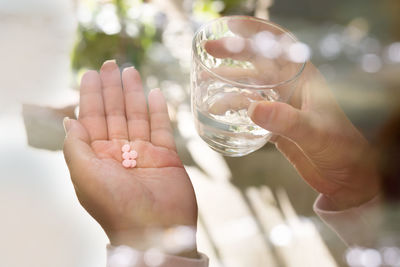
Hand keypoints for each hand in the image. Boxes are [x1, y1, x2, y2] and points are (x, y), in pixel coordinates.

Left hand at [63, 60, 197, 255]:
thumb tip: (68, 120)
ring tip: (131, 71)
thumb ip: (75, 145)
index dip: (90, 95)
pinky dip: (158, 110)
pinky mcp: (166, 156)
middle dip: (112, 89)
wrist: (154, 230)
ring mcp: (143, 153)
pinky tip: (154, 93)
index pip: (91, 119)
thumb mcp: (84, 175)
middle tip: (111, 63)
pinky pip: (161, 128)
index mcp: (97, 157)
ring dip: (133, 94)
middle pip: (114, 113)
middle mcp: (119, 153)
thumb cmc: (115, 205)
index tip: (91, 73)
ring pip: (137, 116)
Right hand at [205, 20, 380, 209]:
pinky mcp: (275, 124)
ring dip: (228, 82)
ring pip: (250, 86)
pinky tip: (219, 111)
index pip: (278, 45)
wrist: (345, 176)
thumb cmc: (341, 149)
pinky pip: (249, 110)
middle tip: (208, 51)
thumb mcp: (315, 133)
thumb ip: (287, 121)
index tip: (230, 26)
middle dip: (233, 53)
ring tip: (203, 83)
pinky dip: (233, 108)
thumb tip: (253, 108)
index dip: (255, 31)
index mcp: (304, 78)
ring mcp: (282, 106)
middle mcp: (291, 87)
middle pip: (258, 62)